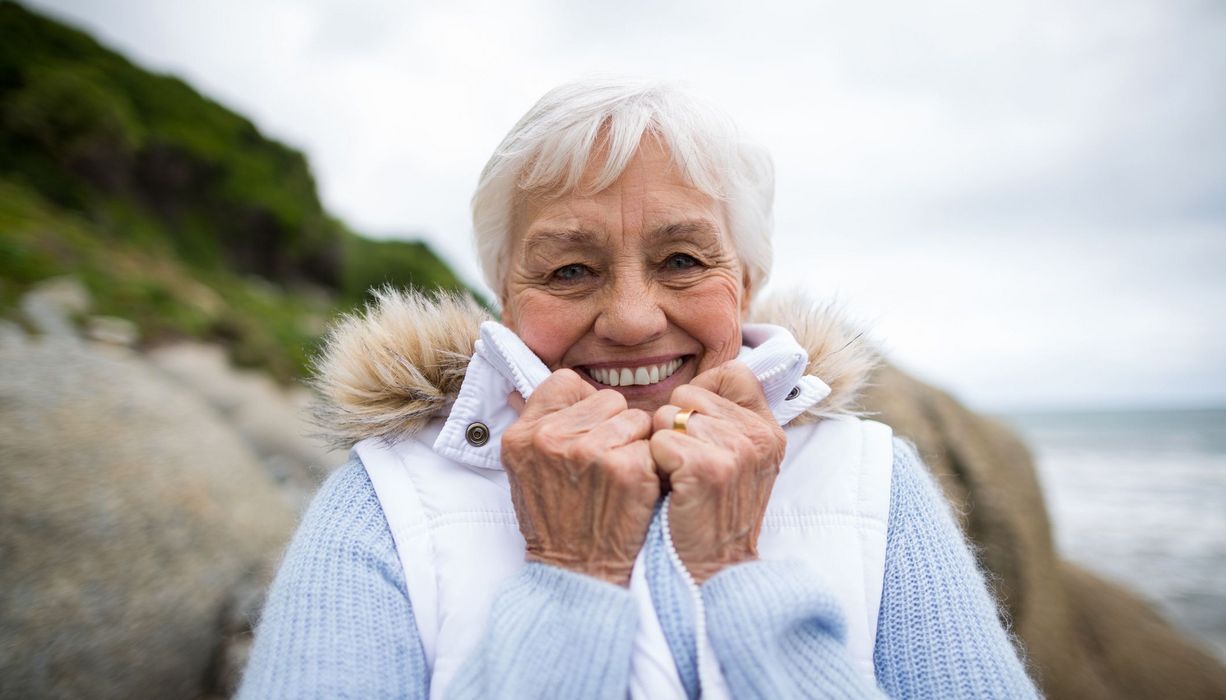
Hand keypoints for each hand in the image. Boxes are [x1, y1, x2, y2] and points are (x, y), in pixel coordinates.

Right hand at [501, 369, 659, 586]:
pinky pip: (653, 445)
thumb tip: (565, 386)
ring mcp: (590, 452)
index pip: (566, 382)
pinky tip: (635, 491)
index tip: (589, 433)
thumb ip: (542, 426)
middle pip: (608, 398)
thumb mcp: (527, 471)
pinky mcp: (626, 469)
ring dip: (636, 445)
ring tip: (618, 479)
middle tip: (605, 465)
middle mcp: (551, 438)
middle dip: (614, 426)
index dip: (585, 406)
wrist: (578, 576)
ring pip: (636, 418)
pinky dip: (651, 467)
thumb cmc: (557, 523)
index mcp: (523, 435)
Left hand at [650, 362, 785, 583]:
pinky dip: (654, 463)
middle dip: (674, 424)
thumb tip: (694, 382)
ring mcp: (738, 451)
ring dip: (661, 446)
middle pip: (689, 392)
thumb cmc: (706, 513)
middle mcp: (759, 435)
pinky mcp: (710, 468)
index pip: (731, 372)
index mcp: (767, 429)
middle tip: (684, 466)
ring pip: (669, 415)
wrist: (708, 574)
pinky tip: (670, 490)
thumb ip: (724, 419)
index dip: (701, 394)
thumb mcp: (733, 462)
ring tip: (678, 481)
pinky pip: (659, 440)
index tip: (695, 429)